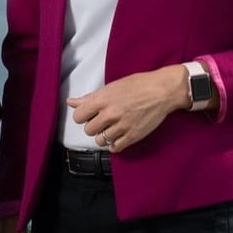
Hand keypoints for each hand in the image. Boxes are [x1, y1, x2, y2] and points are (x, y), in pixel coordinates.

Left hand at [66, 66, 184, 151]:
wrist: (161, 91)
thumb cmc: (137, 85)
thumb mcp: (111, 87)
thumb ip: (90, 97)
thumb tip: (71, 102)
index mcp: (102, 100)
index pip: (78, 117)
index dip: (82, 116)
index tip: (89, 114)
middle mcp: (110, 115)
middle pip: (88, 130)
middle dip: (93, 126)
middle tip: (102, 120)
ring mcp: (121, 127)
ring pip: (100, 141)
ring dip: (103, 136)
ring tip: (112, 128)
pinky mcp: (132, 137)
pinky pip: (115, 148)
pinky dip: (114, 144)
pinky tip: (118, 136)